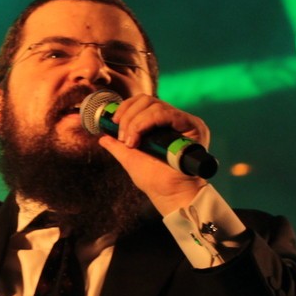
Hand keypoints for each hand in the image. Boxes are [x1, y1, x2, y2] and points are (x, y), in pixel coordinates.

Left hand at [96, 93, 210, 215]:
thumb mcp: (131, 159)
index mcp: (163, 125)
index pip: (143, 103)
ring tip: (131, 142)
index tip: (114, 123)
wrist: (169, 195)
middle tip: (122, 137)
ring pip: (155, 105)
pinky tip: (138, 138)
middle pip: (147, 100)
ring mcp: (184, 122)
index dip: (126, 108)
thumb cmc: (155, 180)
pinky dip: (147, 122)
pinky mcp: (192, 126)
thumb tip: (103, 137)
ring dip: (135, 122)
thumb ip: (118, 146)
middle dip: (128, 115)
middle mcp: (175, 120)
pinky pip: (166, 113)